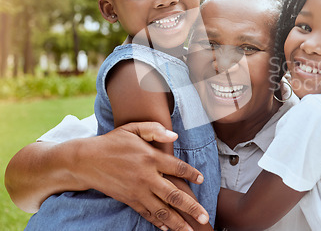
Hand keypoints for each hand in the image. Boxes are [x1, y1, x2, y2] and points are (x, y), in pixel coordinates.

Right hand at [73, 121, 208, 230]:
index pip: (177, 168)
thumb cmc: (112, 142)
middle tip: (205, 217)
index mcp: (150, 157)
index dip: (191, 174)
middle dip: (191, 207)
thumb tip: (174, 136)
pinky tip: (168, 228)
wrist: (86, 161)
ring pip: (162, 209)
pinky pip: (147, 213)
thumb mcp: (132, 128)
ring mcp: (138, 191)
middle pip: (173, 195)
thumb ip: (154, 129)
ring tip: (190, 230)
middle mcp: (146, 177)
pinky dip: (158, 222)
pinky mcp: (129, 200)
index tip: (201, 179)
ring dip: (177, 221)